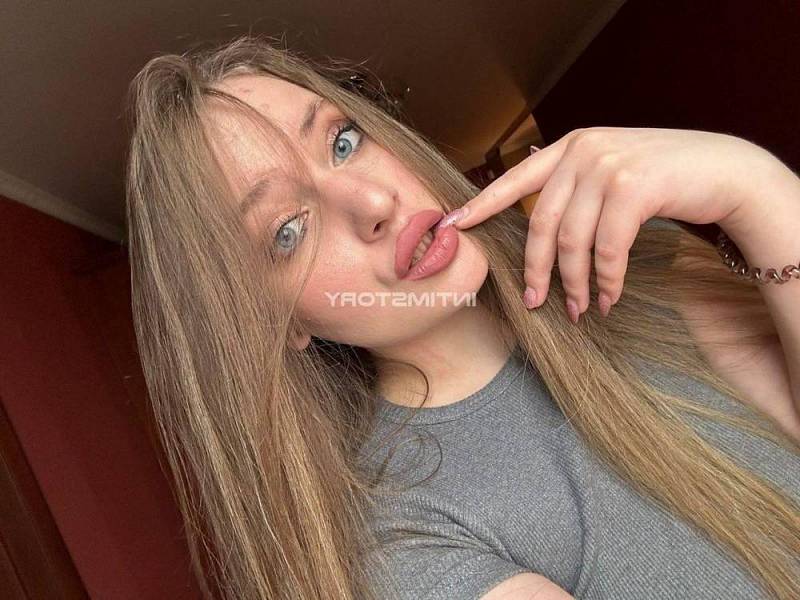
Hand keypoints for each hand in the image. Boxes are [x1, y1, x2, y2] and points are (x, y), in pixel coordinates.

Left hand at [446, 126, 766, 321]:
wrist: (726, 170)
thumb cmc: (665, 179)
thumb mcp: (611, 174)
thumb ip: (575, 189)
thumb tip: (541, 230)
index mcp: (570, 147)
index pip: (514, 180)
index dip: (481, 205)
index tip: (452, 226)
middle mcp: (583, 150)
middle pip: (539, 223)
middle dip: (536, 269)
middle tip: (535, 303)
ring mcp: (607, 165)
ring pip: (572, 241)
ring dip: (574, 283)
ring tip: (578, 310)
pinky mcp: (633, 186)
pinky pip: (606, 248)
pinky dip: (605, 280)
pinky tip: (608, 299)